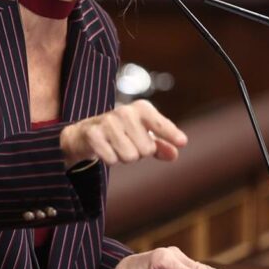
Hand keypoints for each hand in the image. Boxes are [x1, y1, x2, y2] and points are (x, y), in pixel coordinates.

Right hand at [60, 99, 186, 167]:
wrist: (87, 132)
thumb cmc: (122, 133)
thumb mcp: (144, 136)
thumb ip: (161, 145)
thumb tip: (174, 153)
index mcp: (142, 109)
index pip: (159, 123)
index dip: (170, 133)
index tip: (182, 142)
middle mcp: (125, 112)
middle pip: (147, 149)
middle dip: (139, 153)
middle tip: (128, 144)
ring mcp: (108, 122)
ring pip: (130, 156)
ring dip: (124, 157)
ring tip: (117, 146)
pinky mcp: (93, 134)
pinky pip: (112, 159)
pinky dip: (111, 159)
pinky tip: (105, 149)